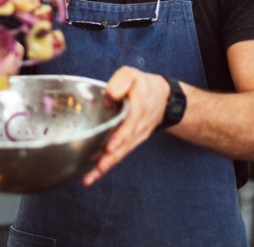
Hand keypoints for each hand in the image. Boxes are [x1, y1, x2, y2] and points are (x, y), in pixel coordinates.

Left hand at [83, 66, 170, 186]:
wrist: (164, 98)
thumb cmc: (142, 85)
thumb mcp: (132, 75)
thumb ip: (120, 83)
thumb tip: (108, 99)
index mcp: (138, 107)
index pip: (130, 124)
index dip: (121, 136)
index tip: (110, 146)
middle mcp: (138, 126)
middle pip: (125, 145)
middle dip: (110, 158)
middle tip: (97, 169)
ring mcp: (136, 136)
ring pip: (122, 153)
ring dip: (106, 166)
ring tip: (89, 178)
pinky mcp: (133, 142)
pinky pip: (121, 154)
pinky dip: (108, 164)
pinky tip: (93, 173)